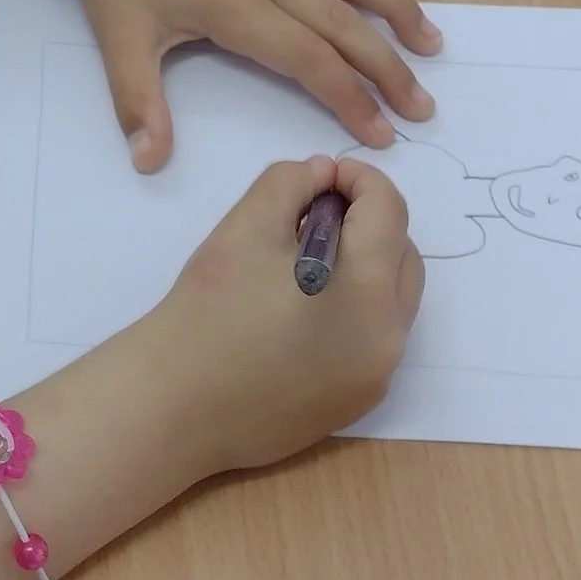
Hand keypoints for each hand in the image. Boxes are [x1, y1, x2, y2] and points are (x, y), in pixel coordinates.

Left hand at [65, 0, 439, 168]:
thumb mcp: (118, 42)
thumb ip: (138, 104)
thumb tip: (150, 163)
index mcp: (235, 5)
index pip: (309, 58)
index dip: (349, 97)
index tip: (379, 135)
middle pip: (344, 21)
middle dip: (388, 68)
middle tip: (423, 109)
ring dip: (397, 6)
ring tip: (432, 43)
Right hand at [141, 156, 423, 479]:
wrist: (178, 404)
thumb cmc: (210, 310)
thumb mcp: (246, 225)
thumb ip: (292, 182)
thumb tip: (324, 176)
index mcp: (368, 291)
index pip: (389, 210)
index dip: (357, 178)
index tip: (319, 178)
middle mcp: (388, 338)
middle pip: (402, 254)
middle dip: (368, 222)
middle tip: (313, 216)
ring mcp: (375, 376)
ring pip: (393, 300)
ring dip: (365, 266)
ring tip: (305, 263)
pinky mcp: (356, 402)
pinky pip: (374, 339)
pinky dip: (354, 310)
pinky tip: (302, 311)